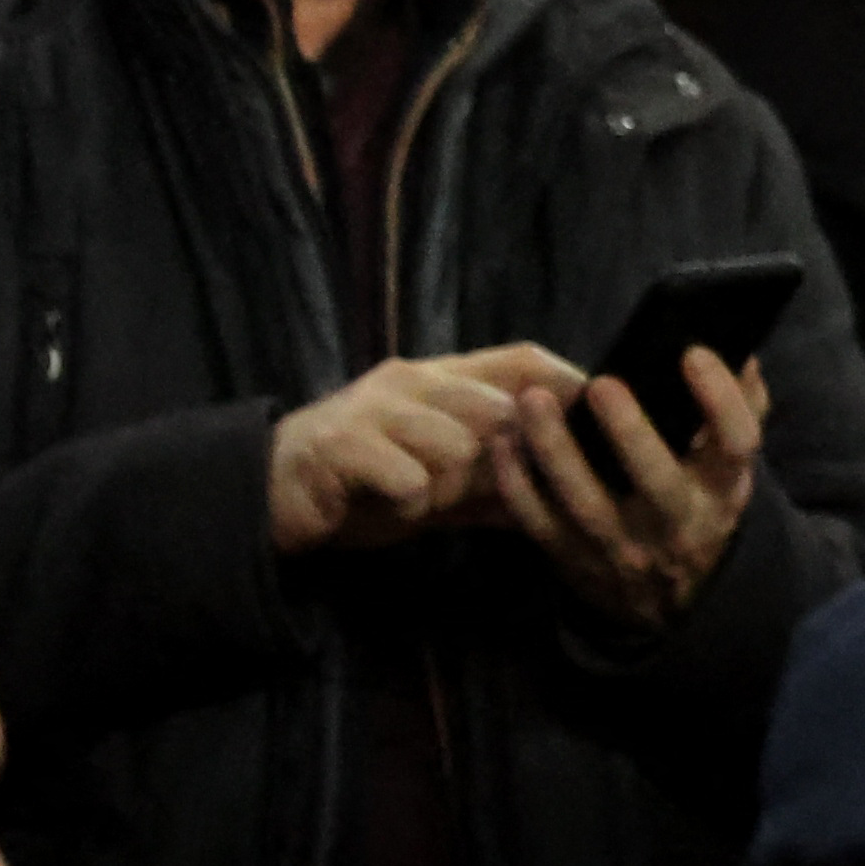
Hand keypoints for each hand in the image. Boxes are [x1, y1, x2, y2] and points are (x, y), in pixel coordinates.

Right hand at [272, 344, 578, 551]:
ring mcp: (376, 409)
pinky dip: (411, 504)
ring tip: (421, 500)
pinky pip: (412, 481)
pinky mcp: (344, 446)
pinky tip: (390, 507)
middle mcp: (411, 380)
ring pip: (459, 446)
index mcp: (438, 377)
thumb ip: (496, 480)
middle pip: (500, 408)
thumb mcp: (438, 479)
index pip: (520, 358)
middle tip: (473, 491)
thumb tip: (566, 487)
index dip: (565, 382)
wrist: (270, 495)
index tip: (594, 417)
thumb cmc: (364, 485)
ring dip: (450, 487)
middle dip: (501, 459)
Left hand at [490, 346, 770, 637]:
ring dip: (557, 452)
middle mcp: (679, 523)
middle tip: (602, 383)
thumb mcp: (730, 466)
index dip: (720, 400)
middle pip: (659, 483)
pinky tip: (504, 443)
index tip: (693, 353)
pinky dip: (518, 485)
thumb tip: (738, 349)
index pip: (735, 445)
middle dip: (630, 433)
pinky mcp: (573, 559)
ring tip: (534, 400)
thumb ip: (741, 407)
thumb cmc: (698, 503)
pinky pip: (541, 524)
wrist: (667, 599)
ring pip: (588, 504)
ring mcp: (624, 547)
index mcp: (724, 489)